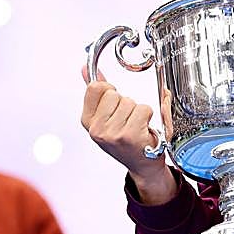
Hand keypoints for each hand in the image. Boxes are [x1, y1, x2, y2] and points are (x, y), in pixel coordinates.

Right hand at [80, 66, 176, 203]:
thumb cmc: (125, 140)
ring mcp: (112, 133)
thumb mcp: (105, 117)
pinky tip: (143, 129)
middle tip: (126, 120)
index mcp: (87, 121)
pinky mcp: (130, 135)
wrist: (143, 165)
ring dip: (137, 111)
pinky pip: (143, 109)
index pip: (95, 87)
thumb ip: (96, 92)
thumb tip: (85, 69)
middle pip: (114, 93)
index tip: (114, 103)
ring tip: (135, 125)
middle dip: (125, 103)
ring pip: (130, 101)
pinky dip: (148, 116)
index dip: (109, 90)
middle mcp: (97, 129)